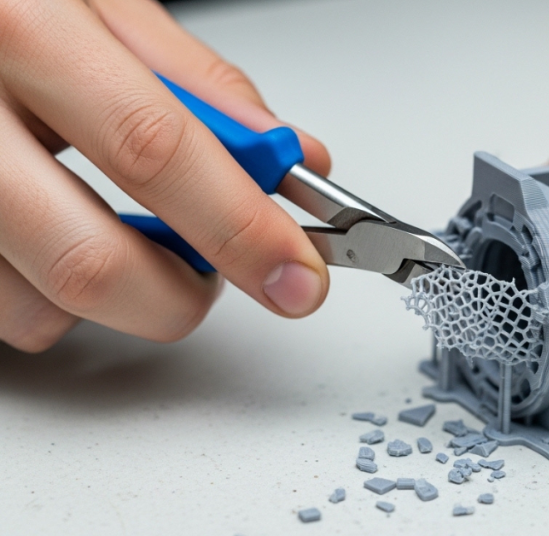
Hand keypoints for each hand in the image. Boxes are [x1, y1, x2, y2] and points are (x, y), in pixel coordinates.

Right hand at [0, 0, 331, 351]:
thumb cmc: (3, 4)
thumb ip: (190, 75)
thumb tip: (281, 154)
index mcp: (18, 27)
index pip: (152, 148)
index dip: (238, 225)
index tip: (295, 274)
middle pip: (87, 261)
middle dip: (178, 295)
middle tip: (210, 278)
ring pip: (33, 307)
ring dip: (110, 298)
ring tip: (117, 235)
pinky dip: (42, 291)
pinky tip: (47, 231)